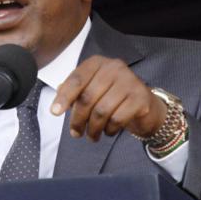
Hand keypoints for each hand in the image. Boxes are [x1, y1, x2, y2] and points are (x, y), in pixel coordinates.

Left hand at [50, 56, 166, 140]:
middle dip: (78, 119)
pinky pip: (117, 119)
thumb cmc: (114, 97)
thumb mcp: (93, 90)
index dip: (64, 97)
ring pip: (101, 111)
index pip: (77, 79)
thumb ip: (75, 92)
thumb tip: (57, 99)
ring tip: (92, 136)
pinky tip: (108, 131)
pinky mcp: (140, 98)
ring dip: (93, 129)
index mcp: (98, 63)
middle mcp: (114, 68)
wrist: (145, 106)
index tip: (55, 113)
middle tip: (76, 133)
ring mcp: (129, 82)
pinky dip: (109, 130)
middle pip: (87, 97)